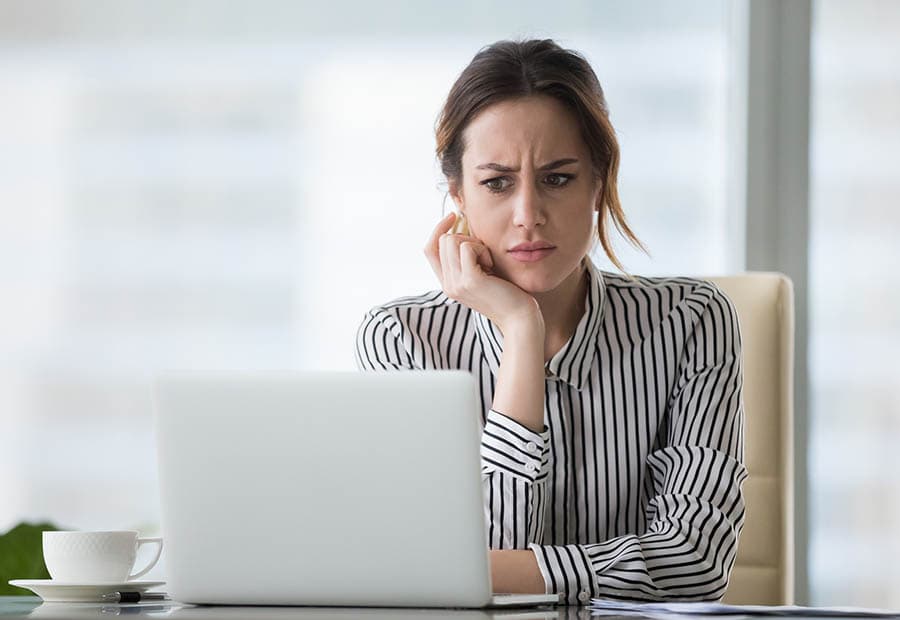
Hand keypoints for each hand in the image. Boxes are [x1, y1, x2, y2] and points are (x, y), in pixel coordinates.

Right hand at [424, 213, 541, 333]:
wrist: (520, 319)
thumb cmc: (508, 293)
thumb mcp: (482, 273)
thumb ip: (468, 258)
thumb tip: (462, 225)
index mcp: (448, 283)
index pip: (429, 249)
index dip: (438, 229)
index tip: (455, 217)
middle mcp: (448, 285)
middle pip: (442, 240)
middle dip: (465, 238)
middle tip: (485, 256)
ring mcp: (456, 284)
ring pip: (452, 240)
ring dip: (475, 243)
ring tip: (488, 262)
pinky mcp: (469, 281)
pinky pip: (468, 247)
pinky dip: (482, 249)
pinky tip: (492, 265)